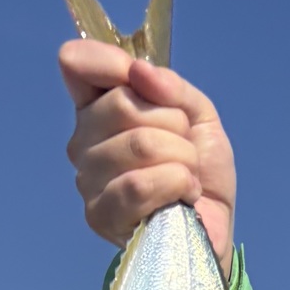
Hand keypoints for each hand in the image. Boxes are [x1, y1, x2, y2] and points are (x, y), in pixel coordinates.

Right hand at [58, 39, 235, 274]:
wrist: (213, 226)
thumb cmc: (200, 170)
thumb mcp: (198, 115)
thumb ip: (172, 87)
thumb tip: (140, 72)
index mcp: (98, 108)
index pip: (76, 63)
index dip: (111, 63)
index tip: (147, 82)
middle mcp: (83, 141)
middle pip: (122, 103)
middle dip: (174, 124)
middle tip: (185, 149)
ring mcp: (88, 180)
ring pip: (140, 144)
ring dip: (183, 158)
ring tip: (187, 176)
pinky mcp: (101, 216)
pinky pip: (139, 185)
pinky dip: (177, 185)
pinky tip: (183, 197)